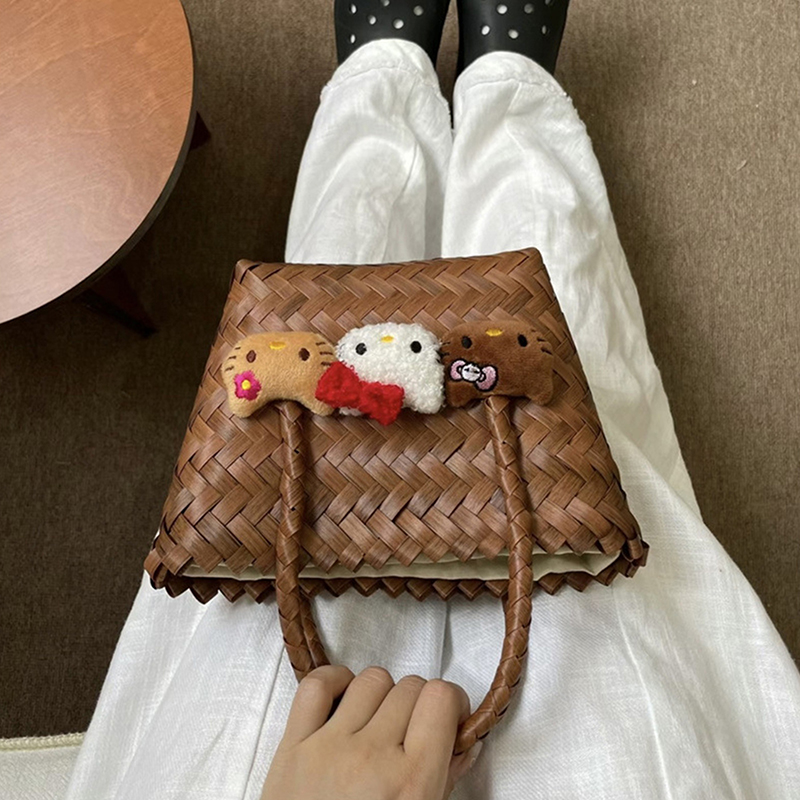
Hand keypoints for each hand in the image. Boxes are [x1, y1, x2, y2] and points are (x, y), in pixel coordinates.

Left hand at [262, 665, 482, 799]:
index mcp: (410, 782)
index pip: (440, 698)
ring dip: (381, 695)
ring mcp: (330, 746)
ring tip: (377, 721)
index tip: (447, 715)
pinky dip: (333, 682)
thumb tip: (464, 742)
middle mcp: (372, 756)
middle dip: (418, 703)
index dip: (449, 702)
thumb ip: (445, 781)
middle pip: (410, 686)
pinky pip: (317, 685)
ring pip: (371, 679)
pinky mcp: (294, 745)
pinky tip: (343, 702)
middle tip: (412, 729)